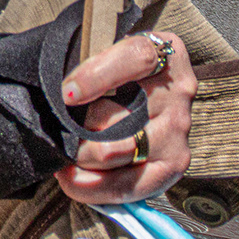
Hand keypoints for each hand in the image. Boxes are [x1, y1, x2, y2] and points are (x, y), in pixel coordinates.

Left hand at [56, 26, 198, 206]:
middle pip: (122, 120)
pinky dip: (92, 186)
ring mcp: (179, 130)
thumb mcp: (99, 51)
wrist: (137, 96)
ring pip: (116, 153)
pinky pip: (127, 185)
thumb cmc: (108, 71)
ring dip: (82, 157)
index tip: (66, 94)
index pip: (136, 58)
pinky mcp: (174, 164)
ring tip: (66, 153)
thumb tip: (59, 92)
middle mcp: (178, 91)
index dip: (97, 76)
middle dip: (79, 131)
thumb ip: (82, 57)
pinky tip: (72, 179)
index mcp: (163, 52)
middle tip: (60, 131)